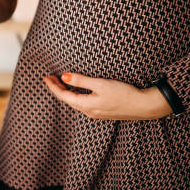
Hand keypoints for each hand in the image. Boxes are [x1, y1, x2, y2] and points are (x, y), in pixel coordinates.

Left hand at [43, 73, 171, 119]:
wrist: (145, 106)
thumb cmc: (124, 94)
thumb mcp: (100, 84)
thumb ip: (81, 81)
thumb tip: (63, 77)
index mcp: (85, 105)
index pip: (63, 96)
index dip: (52, 86)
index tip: (45, 77)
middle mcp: (88, 111)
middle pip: (67, 99)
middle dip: (57, 88)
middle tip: (49, 77)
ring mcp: (96, 113)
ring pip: (74, 102)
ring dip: (66, 91)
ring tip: (59, 82)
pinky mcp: (103, 111)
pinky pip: (82, 104)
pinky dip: (75, 95)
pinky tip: (75, 90)